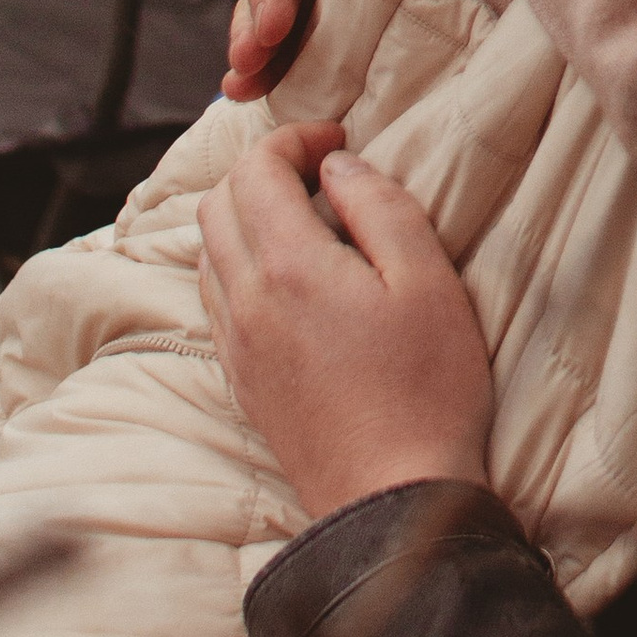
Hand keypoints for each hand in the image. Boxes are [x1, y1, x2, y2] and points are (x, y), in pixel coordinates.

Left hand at [198, 122, 494, 516]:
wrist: (393, 498)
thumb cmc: (427, 388)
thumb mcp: (428, 281)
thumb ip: (380, 208)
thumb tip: (337, 167)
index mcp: (289, 268)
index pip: (254, 171)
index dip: (291, 138)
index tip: (336, 138)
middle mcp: (246, 302)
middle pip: (217, 204)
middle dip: (260, 170)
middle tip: (318, 171)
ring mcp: (237, 346)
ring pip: (208, 252)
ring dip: (244, 217)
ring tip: (304, 220)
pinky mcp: (241, 381)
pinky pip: (216, 300)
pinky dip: (238, 264)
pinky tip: (288, 278)